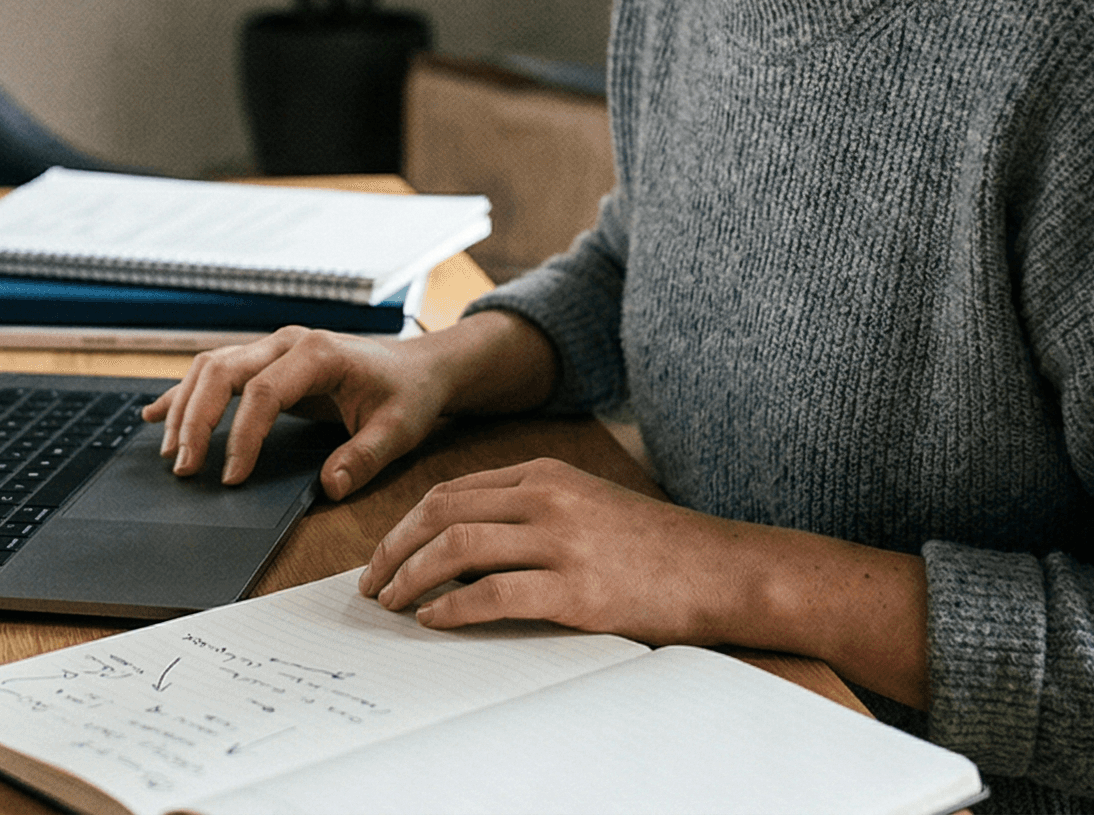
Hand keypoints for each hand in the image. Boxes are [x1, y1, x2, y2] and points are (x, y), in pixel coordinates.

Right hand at [142, 326, 449, 499]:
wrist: (418, 368)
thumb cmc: (407, 394)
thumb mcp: (399, 430)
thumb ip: (364, 457)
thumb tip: (329, 486)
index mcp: (318, 354)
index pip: (263, 392)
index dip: (242, 436)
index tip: (232, 478)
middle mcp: (287, 343)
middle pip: (221, 370)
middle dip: (196, 419)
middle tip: (184, 468)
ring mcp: (272, 348)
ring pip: (210, 367)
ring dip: (185, 408)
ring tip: (171, 453)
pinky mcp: (265, 362)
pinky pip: (216, 372)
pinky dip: (185, 394)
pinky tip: (157, 415)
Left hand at [358, 459, 763, 643]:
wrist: (722, 569)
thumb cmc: (654, 547)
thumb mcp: (586, 505)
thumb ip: (529, 512)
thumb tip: (459, 546)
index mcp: (545, 474)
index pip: (451, 491)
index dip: (406, 524)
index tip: (384, 554)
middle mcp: (548, 498)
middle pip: (442, 513)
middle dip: (394, 548)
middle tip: (372, 583)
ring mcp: (563, 541)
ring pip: (457, 547)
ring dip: (412, 576)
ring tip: (394, 603)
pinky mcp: (577, 589)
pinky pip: (493, 593)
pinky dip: (452, 607)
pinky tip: (435, 619)